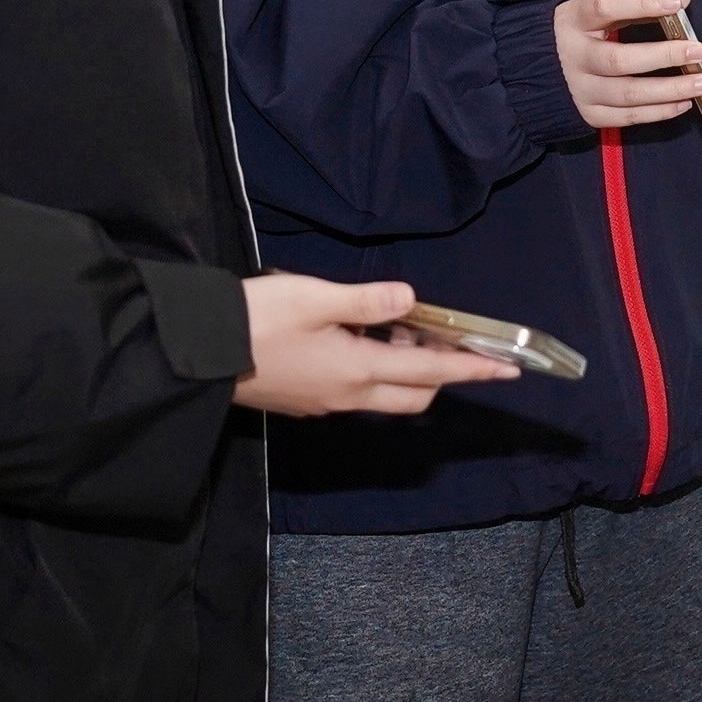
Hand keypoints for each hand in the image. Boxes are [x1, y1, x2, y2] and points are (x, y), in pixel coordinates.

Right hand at [233, 275, 515, 417]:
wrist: (193, 355)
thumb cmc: (254, 321)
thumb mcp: (313, 298)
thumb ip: (366, 300)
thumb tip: (409, 299)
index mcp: (358, 370)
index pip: (431, 370)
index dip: (473, 368)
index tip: (509, 370)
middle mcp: (348, 395)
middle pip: (414, 393)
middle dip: (442, 370)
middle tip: (446, 336)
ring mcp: (325, 403)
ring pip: (385, 394)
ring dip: (405, 367)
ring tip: (398, 326)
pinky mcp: (303, 401)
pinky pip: (356, 392)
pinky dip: (374, 369)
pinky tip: (357, 339)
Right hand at [556, 0, 701, 128]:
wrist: (542, 68)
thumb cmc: (585, 33)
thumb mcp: (604, 12)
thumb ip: (642, 3)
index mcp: (574, 20)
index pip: (605, 8)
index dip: (640, 4)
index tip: (675, 2)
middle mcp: (574, 57)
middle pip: (618, 60)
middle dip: (663, 56)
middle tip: (699, 51)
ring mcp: (580, 89)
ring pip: (628, 94)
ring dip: (670, 89)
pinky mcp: (589, 114)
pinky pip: (628, 117)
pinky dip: (659, 112)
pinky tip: (685, 103)